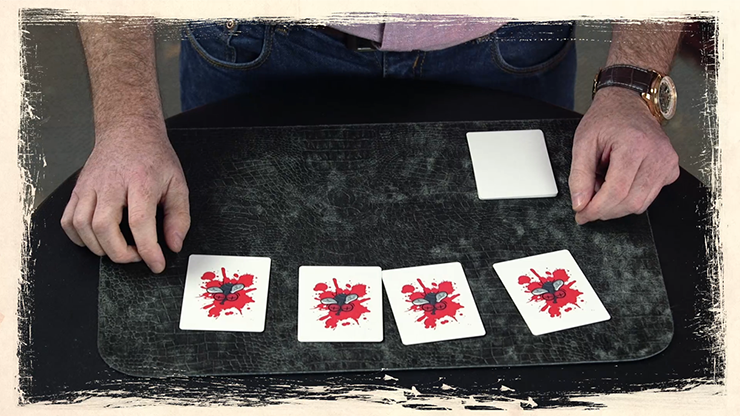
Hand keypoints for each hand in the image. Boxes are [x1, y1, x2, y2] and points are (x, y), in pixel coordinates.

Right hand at [61, 122, 189, 272]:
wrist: (128, 130)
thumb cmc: (152, 157)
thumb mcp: (177, 184)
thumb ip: (179, 216)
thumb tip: (174, 244)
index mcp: (140, 181)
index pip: (140, 222)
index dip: (148, 249)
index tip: (156, 263)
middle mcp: (111, 184)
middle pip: (104, 227)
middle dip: (120, 253)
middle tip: (137, 255)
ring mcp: (90, 186)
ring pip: (82, 225)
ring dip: (100, 247)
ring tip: (120, 248)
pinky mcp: (78, 189)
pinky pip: (68, 220)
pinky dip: (79, 237)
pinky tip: (97, 239)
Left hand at [568, 87, 679, 223]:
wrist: (627, 104)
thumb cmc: (606, 119)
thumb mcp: (583, 143)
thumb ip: (579, 175)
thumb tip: (580, 203)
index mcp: (635, 145)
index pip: (616, 192)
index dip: (596, 209)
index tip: (582, 214)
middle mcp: (657, 154)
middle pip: (631, 202)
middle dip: (605, 210)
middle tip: (588, 204)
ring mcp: (668, 163)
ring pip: (642, 204)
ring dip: (617, 205)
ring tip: (603, 187)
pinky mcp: (671, 170)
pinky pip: (650, 197)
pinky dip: (630, 198)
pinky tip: (619, 183)